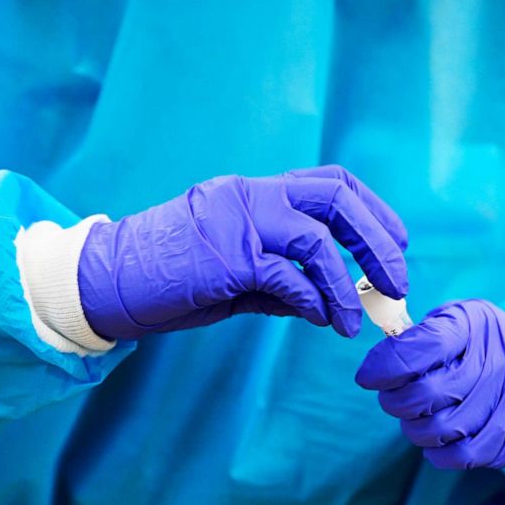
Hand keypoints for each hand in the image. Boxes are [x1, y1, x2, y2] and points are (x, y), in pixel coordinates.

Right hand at [78, 165, 407, 338]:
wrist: (106, 282)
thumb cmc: (171, 278)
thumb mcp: (236, 273)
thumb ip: (281, 279)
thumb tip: (328, 301)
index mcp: (254, 192)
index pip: (331, 183)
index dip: (373, 211)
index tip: (398, 243)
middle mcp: (251, 195)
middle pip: (336, 199)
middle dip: (377, 241)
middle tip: (397, 281)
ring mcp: (238, 222)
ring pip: (318, 240)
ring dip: (346, 285)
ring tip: (353, 321)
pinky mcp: (226, 257)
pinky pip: (287, 277)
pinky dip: (313, 300)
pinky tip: (322, 319)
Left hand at [355, 300, 504, 468]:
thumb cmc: (487, 343)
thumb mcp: (459, 320)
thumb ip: (419, 336)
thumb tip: (378, 366)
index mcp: (471, 328)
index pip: (416, 351)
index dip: (383, 367)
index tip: (369, 376)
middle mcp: (493, 365)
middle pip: (423, 396)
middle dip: (394, 400)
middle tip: (393, 396)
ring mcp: (504, 404)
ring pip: (436, 430)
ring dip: (413, 428)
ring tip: (417, 416)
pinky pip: (459, 457)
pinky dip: (437, 452)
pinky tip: (436, 438)